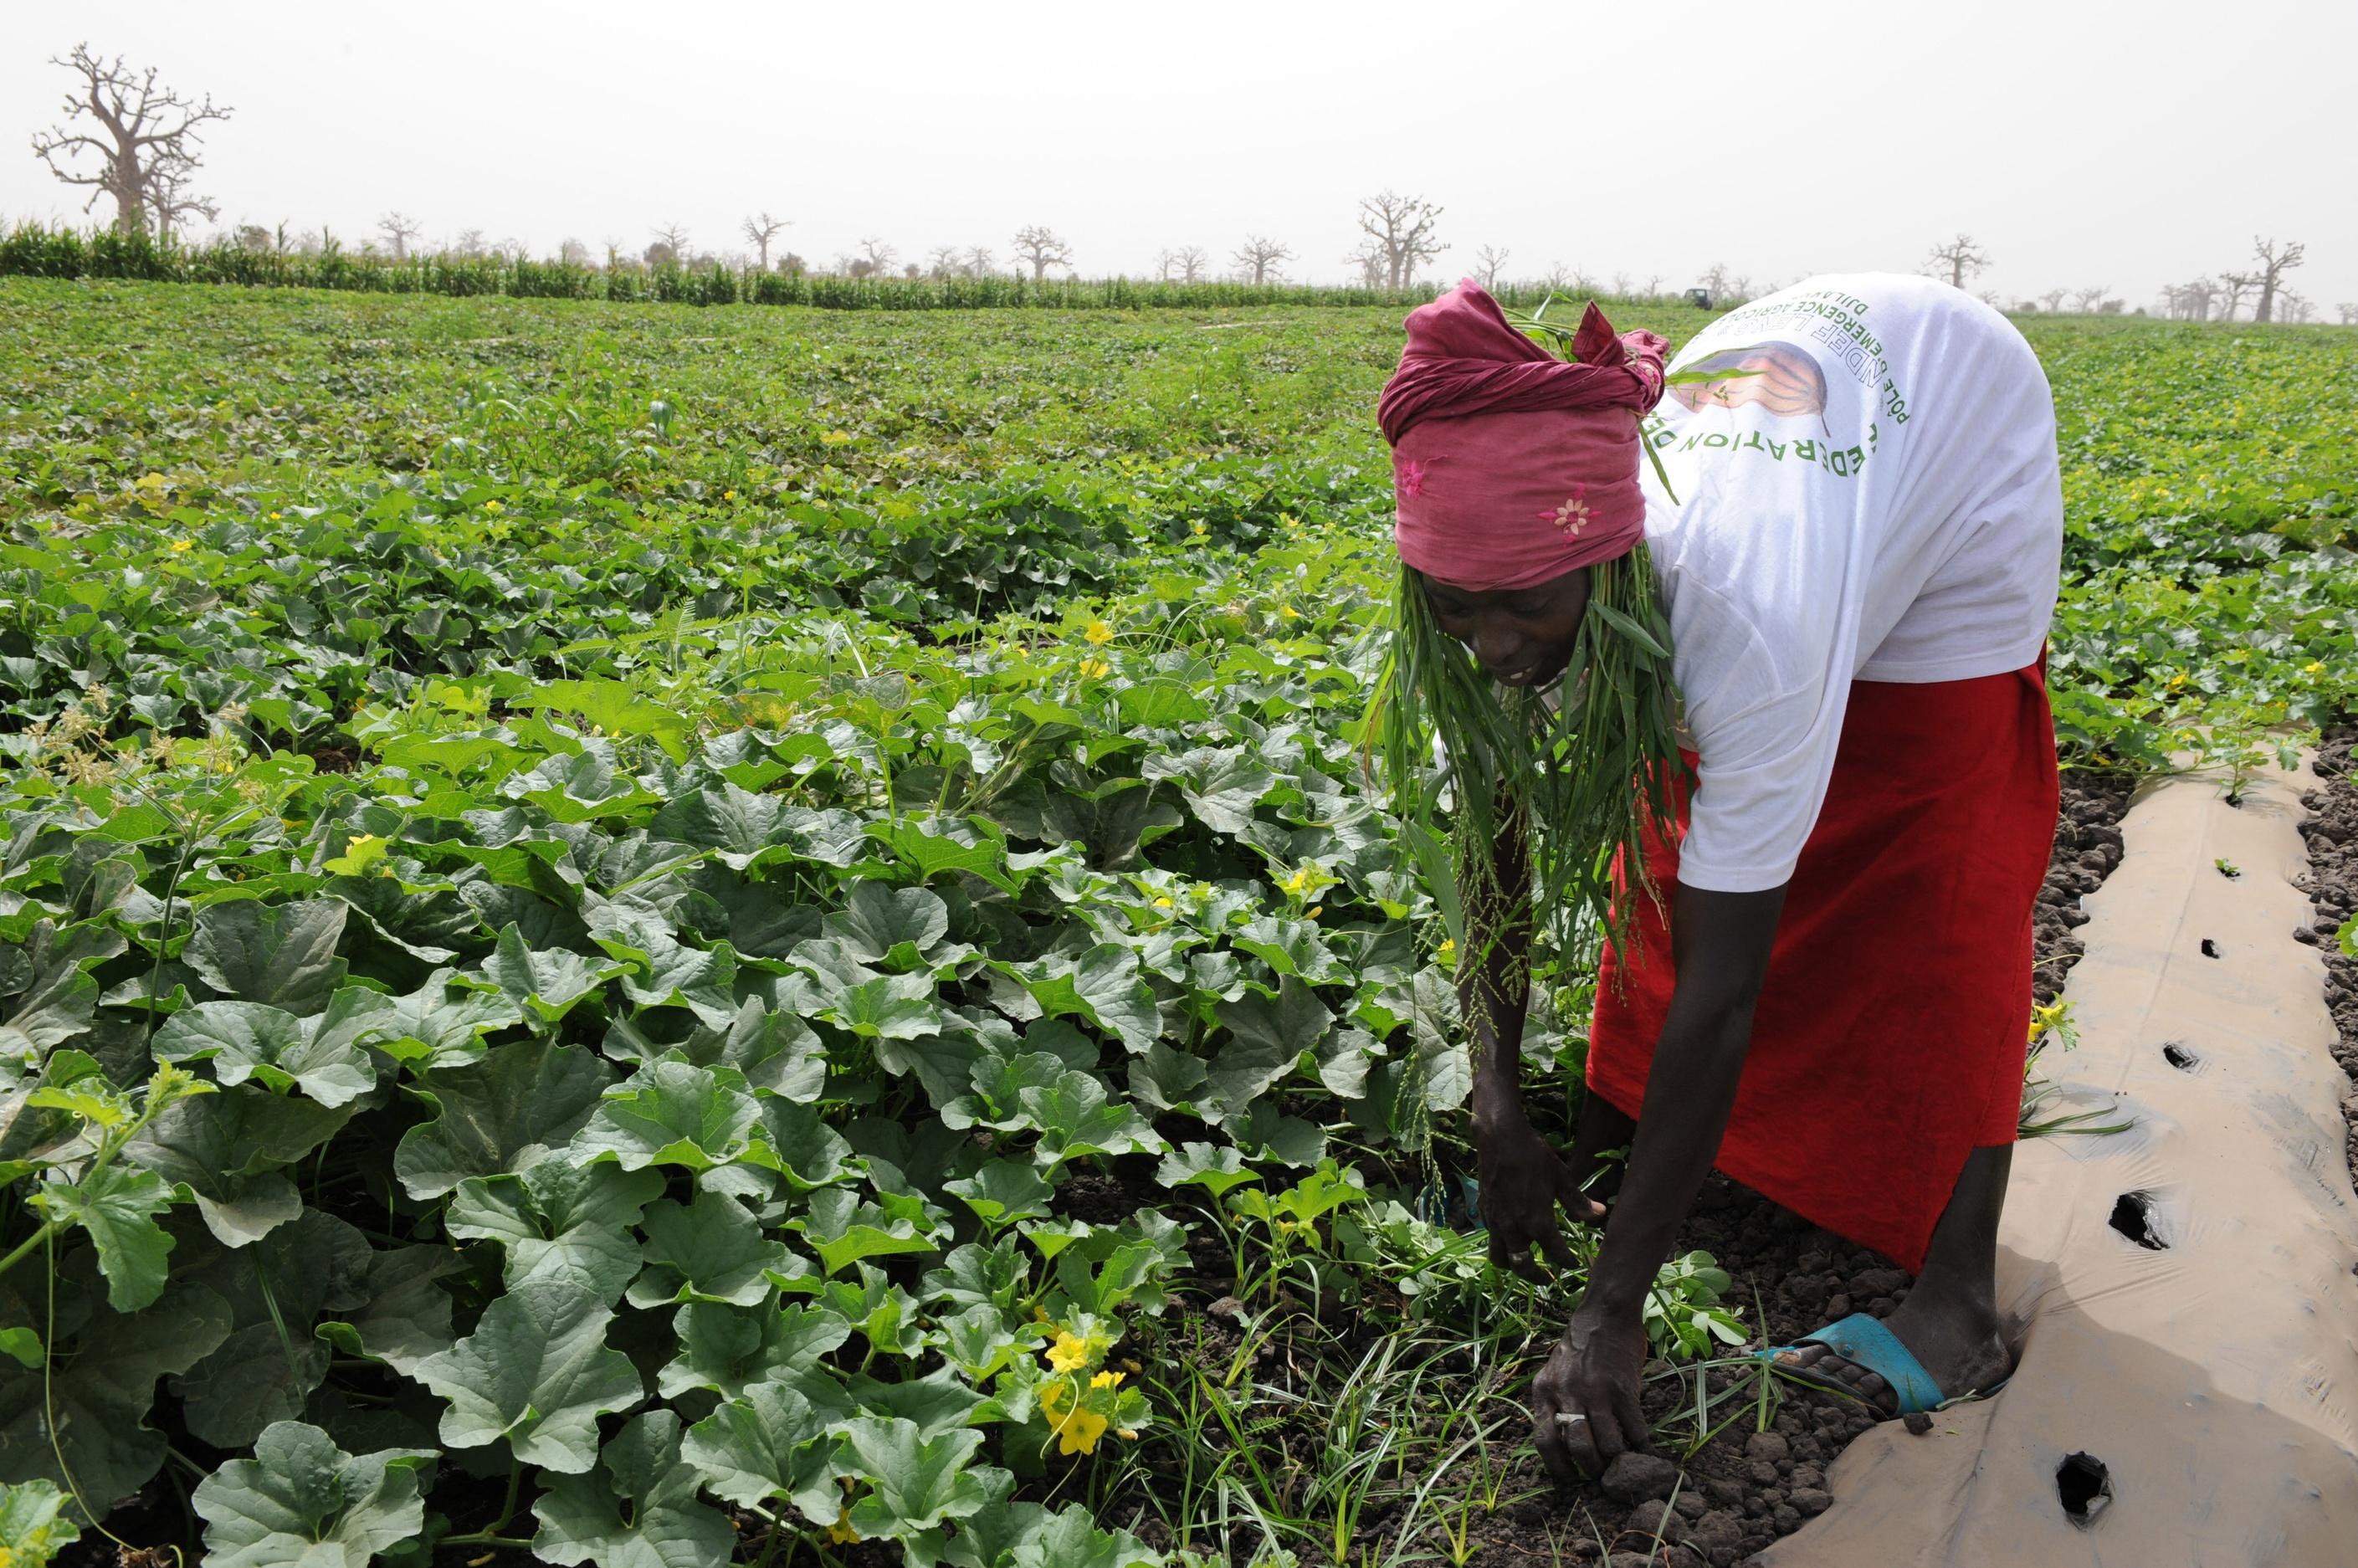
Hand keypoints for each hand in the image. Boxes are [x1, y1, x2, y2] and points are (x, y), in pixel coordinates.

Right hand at [1473, 1111, 1604, 1280]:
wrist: (1500, 1138)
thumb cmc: (1534, 1156)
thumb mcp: (1561, 1178)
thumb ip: (1578, 1202)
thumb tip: (1600, 1214)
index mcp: (1538, 1221)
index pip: (1555, 1252)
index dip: (1566, 1261)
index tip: (1573, 1263)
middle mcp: (1515, 1228)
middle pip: (1523, 1266)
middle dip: (1536, 1277)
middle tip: (1547, 1278)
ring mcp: (1496, 1223)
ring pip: (1501, 1258)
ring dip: (1513, 1267)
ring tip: (1523, 1265)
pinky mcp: (1484, 1213)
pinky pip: (1492, 1240)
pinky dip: (1501, 1246)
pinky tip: (1511, 1238)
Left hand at [1531, 1300, 1649, 1480]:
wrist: (1605, 1314)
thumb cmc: (1579, 1347)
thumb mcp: (1554, 1373)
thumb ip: (1557, 1404)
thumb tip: (1568, 1447)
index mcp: (1545, 1392)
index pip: (1544, 1441)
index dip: (1557, 1467)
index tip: (1569, 1480)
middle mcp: (1567, 1393)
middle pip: (1578, 1448)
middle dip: (1591, 1468)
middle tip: (1600, 1473)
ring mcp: (1596, 1391)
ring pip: (1607, 1443)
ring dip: (1617, 1458)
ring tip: (1622, 1460)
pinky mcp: (1623, 1389)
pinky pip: (1634, 1428)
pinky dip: (1641, 1443)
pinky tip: (1644, 1447)